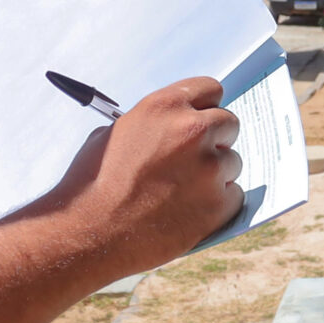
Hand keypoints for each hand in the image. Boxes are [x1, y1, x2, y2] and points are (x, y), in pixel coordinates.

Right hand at [33, 76, 242, 275]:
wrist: (89, 232)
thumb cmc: (92, 185)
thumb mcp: (114, 134)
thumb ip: (152, 125)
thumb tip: (172, 127)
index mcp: (165, 107)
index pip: (210, 89)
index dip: (205, 107)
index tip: (202, 118)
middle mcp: (193, 131)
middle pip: (228, 123)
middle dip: (216, 139)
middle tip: (196, 158)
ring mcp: (209, 168)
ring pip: (232, 162)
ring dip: (215, 174)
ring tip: (182, 192)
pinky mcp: (218, 204)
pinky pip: (233, 196)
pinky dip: (217, 204)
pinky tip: (189, 211)